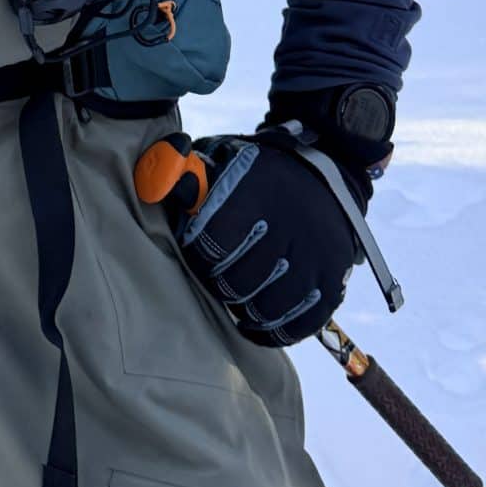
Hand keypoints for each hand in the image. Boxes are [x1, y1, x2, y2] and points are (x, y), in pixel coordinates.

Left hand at [171, 125, 365, 346]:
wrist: (327, 169)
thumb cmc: (257, 171)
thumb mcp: (222, 156)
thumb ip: (185, 173)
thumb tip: (152, 186)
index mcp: (257, 191)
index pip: (214, 242)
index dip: (198, 253)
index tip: (197, 250)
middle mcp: (290, 226)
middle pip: (239, 281)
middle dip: (219, 282)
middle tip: (216, 276)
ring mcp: (316, 258)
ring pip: (267, 309)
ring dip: (244, 309)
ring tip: (236, 296)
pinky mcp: (333, 282)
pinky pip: (298, 325)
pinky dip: (273, 330)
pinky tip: (257, 321)